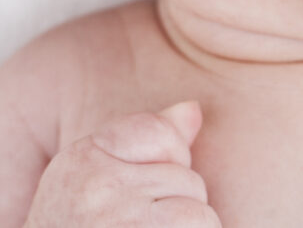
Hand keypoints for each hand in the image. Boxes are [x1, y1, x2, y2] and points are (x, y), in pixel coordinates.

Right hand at [23, 100, 219, 226]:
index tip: (135, 199)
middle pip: (186, 177)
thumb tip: (194, 108)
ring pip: (199, 211)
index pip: (159, 133)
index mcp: (82, 161)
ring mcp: (120, 221)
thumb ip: (148, 144)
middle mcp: (96, 187)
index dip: (166, 165)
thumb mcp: (97, 186)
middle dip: (176, 208)